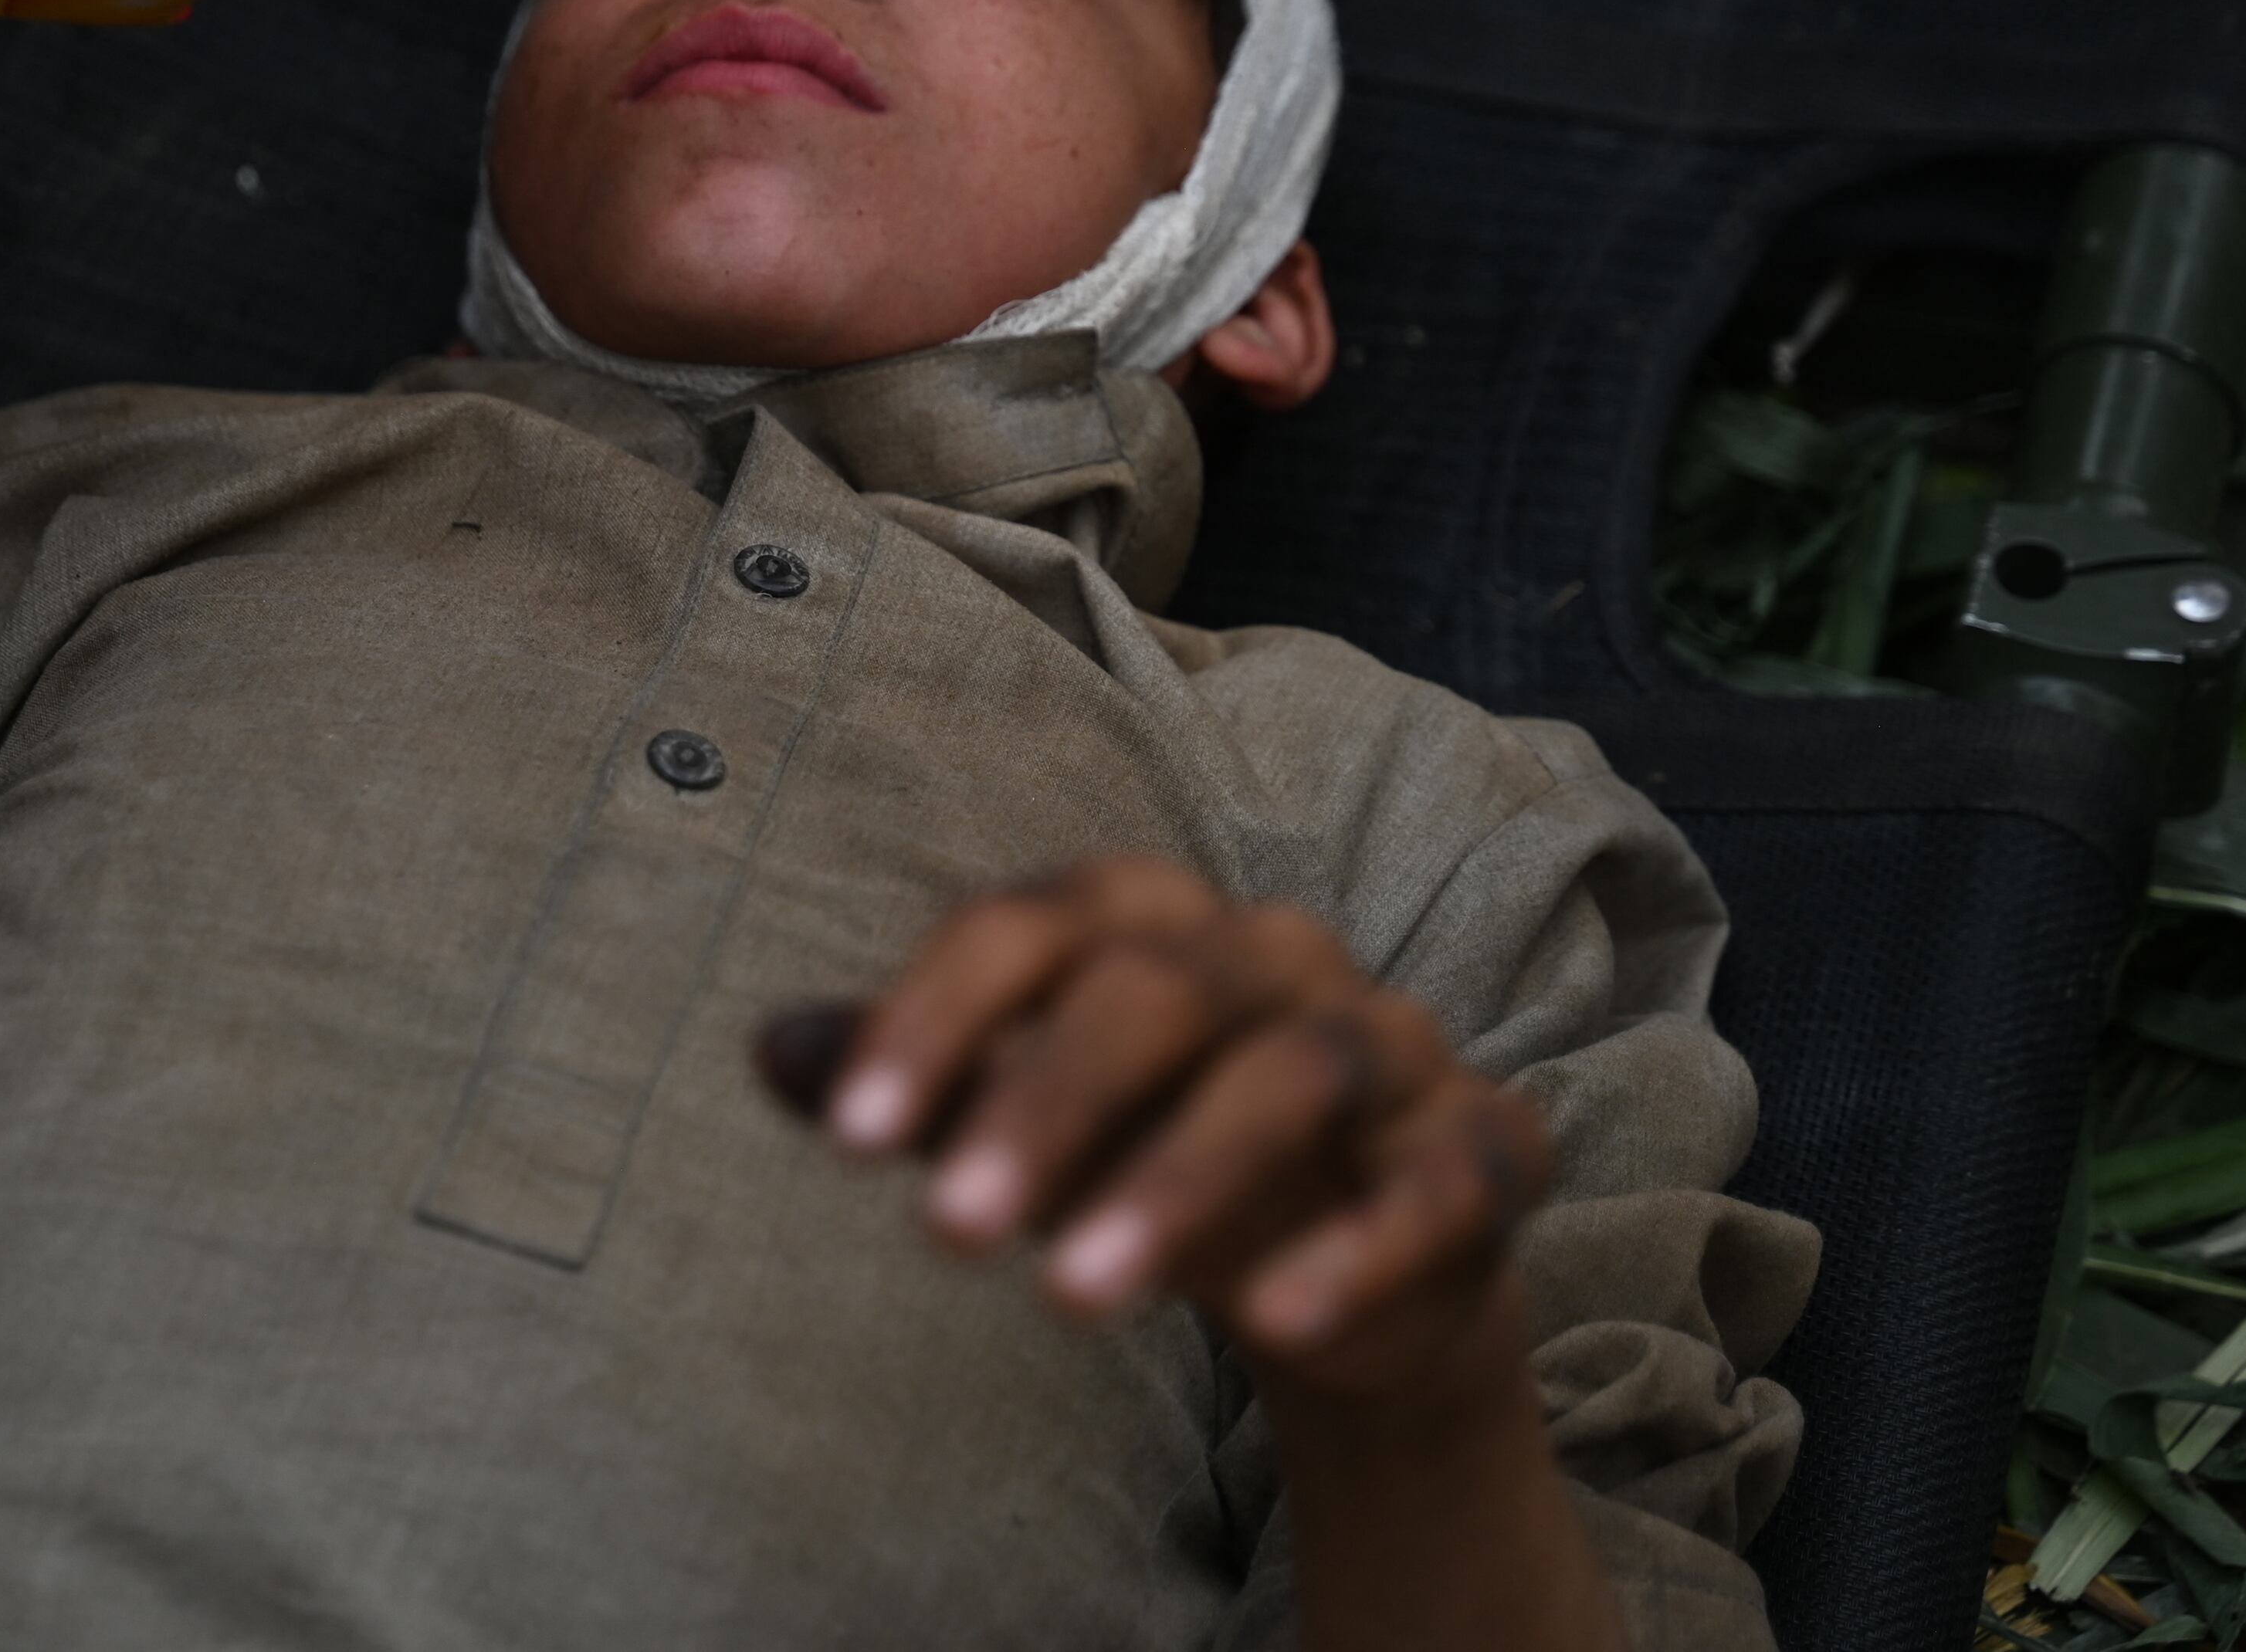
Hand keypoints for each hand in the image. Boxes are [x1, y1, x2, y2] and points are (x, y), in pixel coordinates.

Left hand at [761, 854, 1549, 1404]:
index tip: (848, 1139)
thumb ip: (915, 1078)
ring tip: (1070, 1298)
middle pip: (1156, 988)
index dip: (937, 1015)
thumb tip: (767, 1049)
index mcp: (1151, 920)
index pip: (1033, 924)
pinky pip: (1435, 1184)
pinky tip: (1273, 1324)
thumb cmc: (1149, 1150)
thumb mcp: (1023, 1119)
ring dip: (1175, 1182)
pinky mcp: (1478, 1149)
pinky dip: (1359, 1250)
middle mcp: (1273, 955)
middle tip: (943, 1232)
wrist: (1338, 1259)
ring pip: (1289, 1077)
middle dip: (1044, 1104)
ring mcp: (1388, 1044)